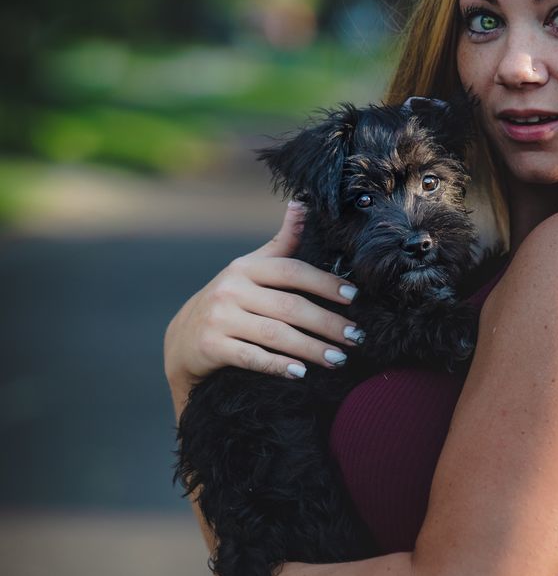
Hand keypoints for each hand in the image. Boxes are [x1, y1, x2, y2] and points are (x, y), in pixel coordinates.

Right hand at [163, 201, 362, 403]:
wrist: (183, 338)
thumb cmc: (229, 300)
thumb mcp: (250, 268)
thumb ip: (281, 242)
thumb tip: (302, 203)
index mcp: (246, 268)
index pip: (292, 271)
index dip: (325, 283)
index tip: (354, 297)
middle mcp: (231, 289)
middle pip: (290, 306)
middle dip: (327, 323)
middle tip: (356, 337)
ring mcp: (219, 318)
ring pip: (275, 334)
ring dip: (311, 348)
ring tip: (339, 359)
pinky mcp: (211, 346)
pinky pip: (252, 357)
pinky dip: (278, 366)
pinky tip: (301, 373)